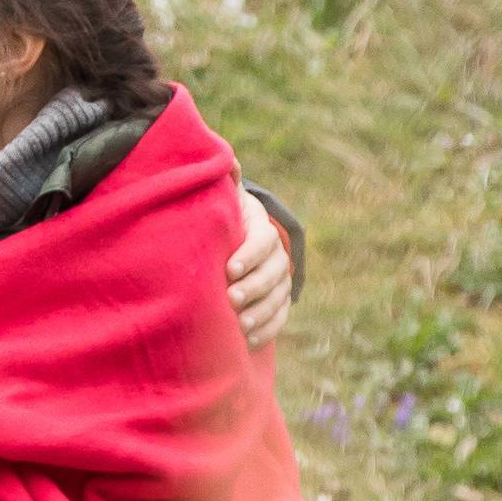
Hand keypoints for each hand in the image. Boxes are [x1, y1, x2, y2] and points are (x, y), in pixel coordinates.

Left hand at [229, 184, 292, 350]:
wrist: (235, 238)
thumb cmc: (222, 218)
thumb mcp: (222, 200)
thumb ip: (223, 183)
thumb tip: (228, 160)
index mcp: (261, 229)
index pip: (262, 241)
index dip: (248, 255)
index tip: (229, 269)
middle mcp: (276, 256)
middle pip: (272, 273)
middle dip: (253, 287)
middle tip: (232, 299)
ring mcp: (279, 280)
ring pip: (277, 298)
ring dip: (260, 312)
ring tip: (240, 324)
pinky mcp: (277, 302)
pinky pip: (279, 318)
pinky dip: (266, 330)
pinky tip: (248, 340)